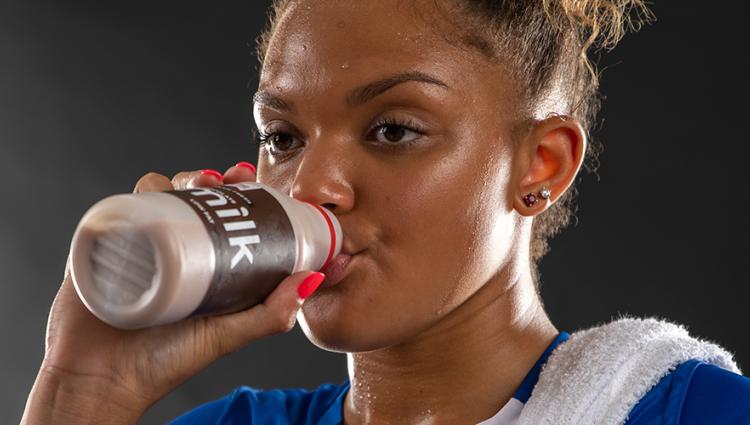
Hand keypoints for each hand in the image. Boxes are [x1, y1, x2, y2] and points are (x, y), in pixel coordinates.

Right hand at [22, 163, 324, 423]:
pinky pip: (126, 204)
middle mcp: (176, 250)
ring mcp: (143, 243)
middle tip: (228, 179)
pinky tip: (161, 191)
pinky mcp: (109, 242)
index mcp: (206, 265)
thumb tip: (316, 277)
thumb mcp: (227, 335)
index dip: (243, 196)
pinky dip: (144, 190)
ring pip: (164, 194)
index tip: (257, 182)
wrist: (101, 379)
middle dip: (215, 180)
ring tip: (199, 185)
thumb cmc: (165, 362)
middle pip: (196, 199)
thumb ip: (272, 314)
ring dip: (183, 179)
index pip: (227, 219)